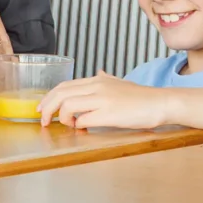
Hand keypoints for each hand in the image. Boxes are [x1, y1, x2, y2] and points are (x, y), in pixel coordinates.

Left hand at [40, 72, 166, 131]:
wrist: (161, 102)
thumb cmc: (142, 96)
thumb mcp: (121, 83)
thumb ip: (107, 79)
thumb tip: (99, 73)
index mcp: (97, 80)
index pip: (64, 86)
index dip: (49, 97)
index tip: (42, 108)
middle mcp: (97, 87)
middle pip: (61, 94)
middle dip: (47, 108)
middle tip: (44, 121)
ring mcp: (102, 100)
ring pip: (68, 106)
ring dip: (62, 118)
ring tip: (68, 126)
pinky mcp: (109, 114)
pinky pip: (83, 120)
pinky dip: (78, 126)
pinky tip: (83, 129)